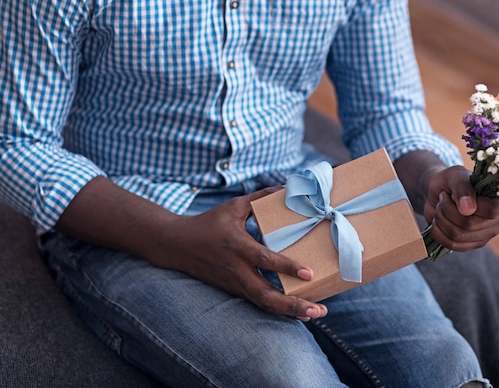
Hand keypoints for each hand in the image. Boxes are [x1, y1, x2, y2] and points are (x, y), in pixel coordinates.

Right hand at [161, 188, 327, 321]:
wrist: (178, 245)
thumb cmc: (209, 222)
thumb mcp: (234, 206)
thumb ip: (260, 198)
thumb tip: (287, 187)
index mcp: (237, 246)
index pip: (264, 259)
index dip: (287, 267)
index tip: (309, 273)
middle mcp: (237, 269)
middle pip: (266, 295)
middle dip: (293, 304)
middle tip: (318, 308)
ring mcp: (235, 283)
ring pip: (263, 303)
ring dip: (290, 311)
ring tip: (315, 313)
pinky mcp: (234, 291)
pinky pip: (258, 303)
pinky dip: (278, 309)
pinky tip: (298, 312)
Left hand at [423, 166, 498, 251]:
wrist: (438, 193)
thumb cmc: (450, 180)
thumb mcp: (455, 175)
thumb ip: (462, 188)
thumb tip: (469, 210)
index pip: (491, 211)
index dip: (467, 205)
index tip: (451, 194)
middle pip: (470, 225)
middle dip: (447, 211)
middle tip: (441, 199)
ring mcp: (487, 234)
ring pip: (458, 236)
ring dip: (441, 220)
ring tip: (439, 208)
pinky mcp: (473, 244)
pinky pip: (453, 245)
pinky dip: (438, 233)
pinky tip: (437, 221)